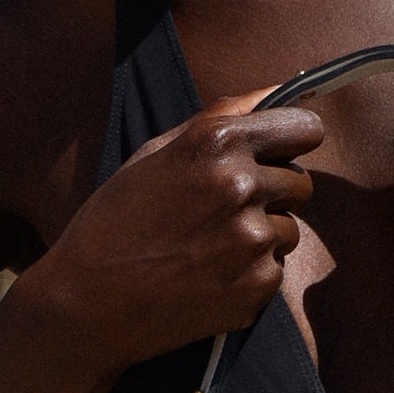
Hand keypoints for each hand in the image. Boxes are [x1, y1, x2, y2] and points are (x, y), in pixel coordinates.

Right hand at [24, 98, 325, 374]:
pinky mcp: (257, 286)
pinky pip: (275, 271)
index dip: (293, 141)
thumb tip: (274, 91)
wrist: (87, 301)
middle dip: (274, 193)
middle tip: (226, 210)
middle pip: (301, 183)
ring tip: (208, 247)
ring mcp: (253, 240)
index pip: (306, 129)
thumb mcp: (155, 153)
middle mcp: (242, 187)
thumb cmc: (115, 220)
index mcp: (218, 143)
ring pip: (289, 229)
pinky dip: (250, 274)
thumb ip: (219, 117)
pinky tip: (207, 276)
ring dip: (261, 236)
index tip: (279, 154)